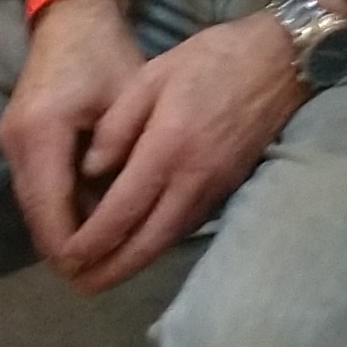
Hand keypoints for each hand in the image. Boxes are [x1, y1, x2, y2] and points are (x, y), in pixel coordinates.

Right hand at [0, 0, 146, 266]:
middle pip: (38, 213)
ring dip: (63, 230)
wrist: (70, 18)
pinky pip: (38, 186)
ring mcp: (12, 142)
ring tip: (100, 259)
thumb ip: (126, 151)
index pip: (51, 208)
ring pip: (36, 204)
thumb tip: (130, 205)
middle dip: (68, 247)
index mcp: (42, 132)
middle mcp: (17, 142)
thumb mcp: (129, 99)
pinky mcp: (18, 140)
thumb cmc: (108, 54)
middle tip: (102, 278)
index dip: (74, 245)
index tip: (97, 273)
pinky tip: (92, 222)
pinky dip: (61, 207)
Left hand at [53, 9, 309, 293]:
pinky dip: (162, 242)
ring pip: (170, 237)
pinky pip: (189, 224)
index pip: (121, 211)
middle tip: (82, 287)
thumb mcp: (151, 77)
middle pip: (148, 240)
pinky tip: (144, 245)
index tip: (66, 260)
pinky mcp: (230, 185)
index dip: (91, 243)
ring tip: (105, 276)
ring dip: (136, 262)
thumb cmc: (211, 59)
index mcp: (167, 148)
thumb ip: (116, 127)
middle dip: (112, 269)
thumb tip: (90, 172)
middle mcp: (192, 178)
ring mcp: (215, 186)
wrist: (281, 59)